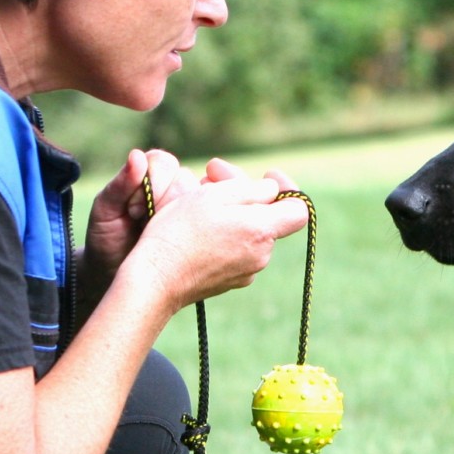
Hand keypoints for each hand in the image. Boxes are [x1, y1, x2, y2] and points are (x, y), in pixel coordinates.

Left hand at [83, 148, 195, 283]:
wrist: (118, 277)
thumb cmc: (107, 240)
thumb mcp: (106, 212)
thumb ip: (120, 184)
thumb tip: (137, 156)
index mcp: (149, 175)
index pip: (163, 163)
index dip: (151, 185)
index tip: (133, 211)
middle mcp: (174, 187)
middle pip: (184, 182)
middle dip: (163, 207)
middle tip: (144, 229)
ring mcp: (192, 209)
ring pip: (201, 202)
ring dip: (178, 223)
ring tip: (158, 241)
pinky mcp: (205, 232)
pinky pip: (213, 223)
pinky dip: (198, 233)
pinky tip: (179, 248)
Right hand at [123, 170, 308, 312]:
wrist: (155, 278)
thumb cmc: (180, 232)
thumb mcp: (214, 196)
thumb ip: (251, 189)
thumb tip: (271, 190)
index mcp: (262, 231)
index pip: (299, 210)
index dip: (287, 187)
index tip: (266, 174)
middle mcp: (261, 255)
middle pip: (266, 216)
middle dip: (244, 191)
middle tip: (210, 172)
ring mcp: (246, 271)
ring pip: (248, 231)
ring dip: (230, 210)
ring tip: (198, 197)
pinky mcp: (229, 281)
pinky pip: (235, 249)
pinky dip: (223, 233)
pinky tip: (197, 225)